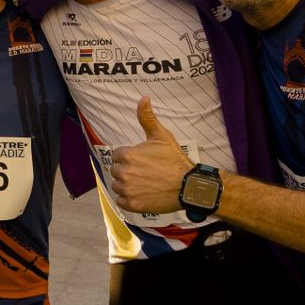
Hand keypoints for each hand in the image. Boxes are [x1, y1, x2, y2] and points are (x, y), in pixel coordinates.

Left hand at [110, 97, 193, 213]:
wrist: (188, 186)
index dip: (129, 157)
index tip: (142, 161)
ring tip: (144, 183)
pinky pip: (120, 201)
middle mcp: (124, 173)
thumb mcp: (162, 136)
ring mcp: (127, 190)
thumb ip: (147, 118)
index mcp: (128, 155)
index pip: (118, 155)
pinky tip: (141, 194)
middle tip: (145, 172)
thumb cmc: (175, 160)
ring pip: (117, 186)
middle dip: (127, 170)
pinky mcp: (132, 205)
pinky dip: (128, 199)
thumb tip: (143, 98)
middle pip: (116, 170)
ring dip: (126, 185)